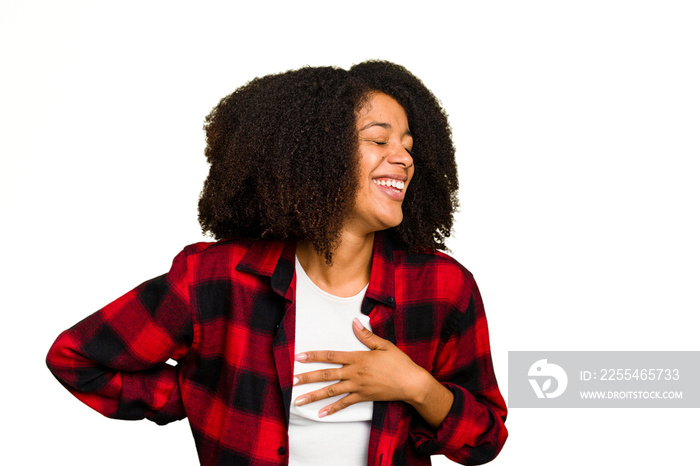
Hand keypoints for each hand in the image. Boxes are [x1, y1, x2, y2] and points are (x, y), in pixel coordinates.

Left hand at [293, 318, 451, 427]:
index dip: (314, 356)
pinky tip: (320, 414)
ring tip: (298, 401)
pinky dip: (331, 409)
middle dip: (307, 377)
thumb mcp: (384, 345)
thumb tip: (354, 322)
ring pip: (331, 391)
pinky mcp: (363, 397)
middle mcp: (354, 373)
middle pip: (326, 375)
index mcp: (357, 358)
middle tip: (292, 381)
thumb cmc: (399, 362)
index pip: (331, 355)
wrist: (411, 383)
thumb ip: (366, 335)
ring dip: (314, 396)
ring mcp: (357, 386)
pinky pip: (344, 404)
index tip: (299, 357)